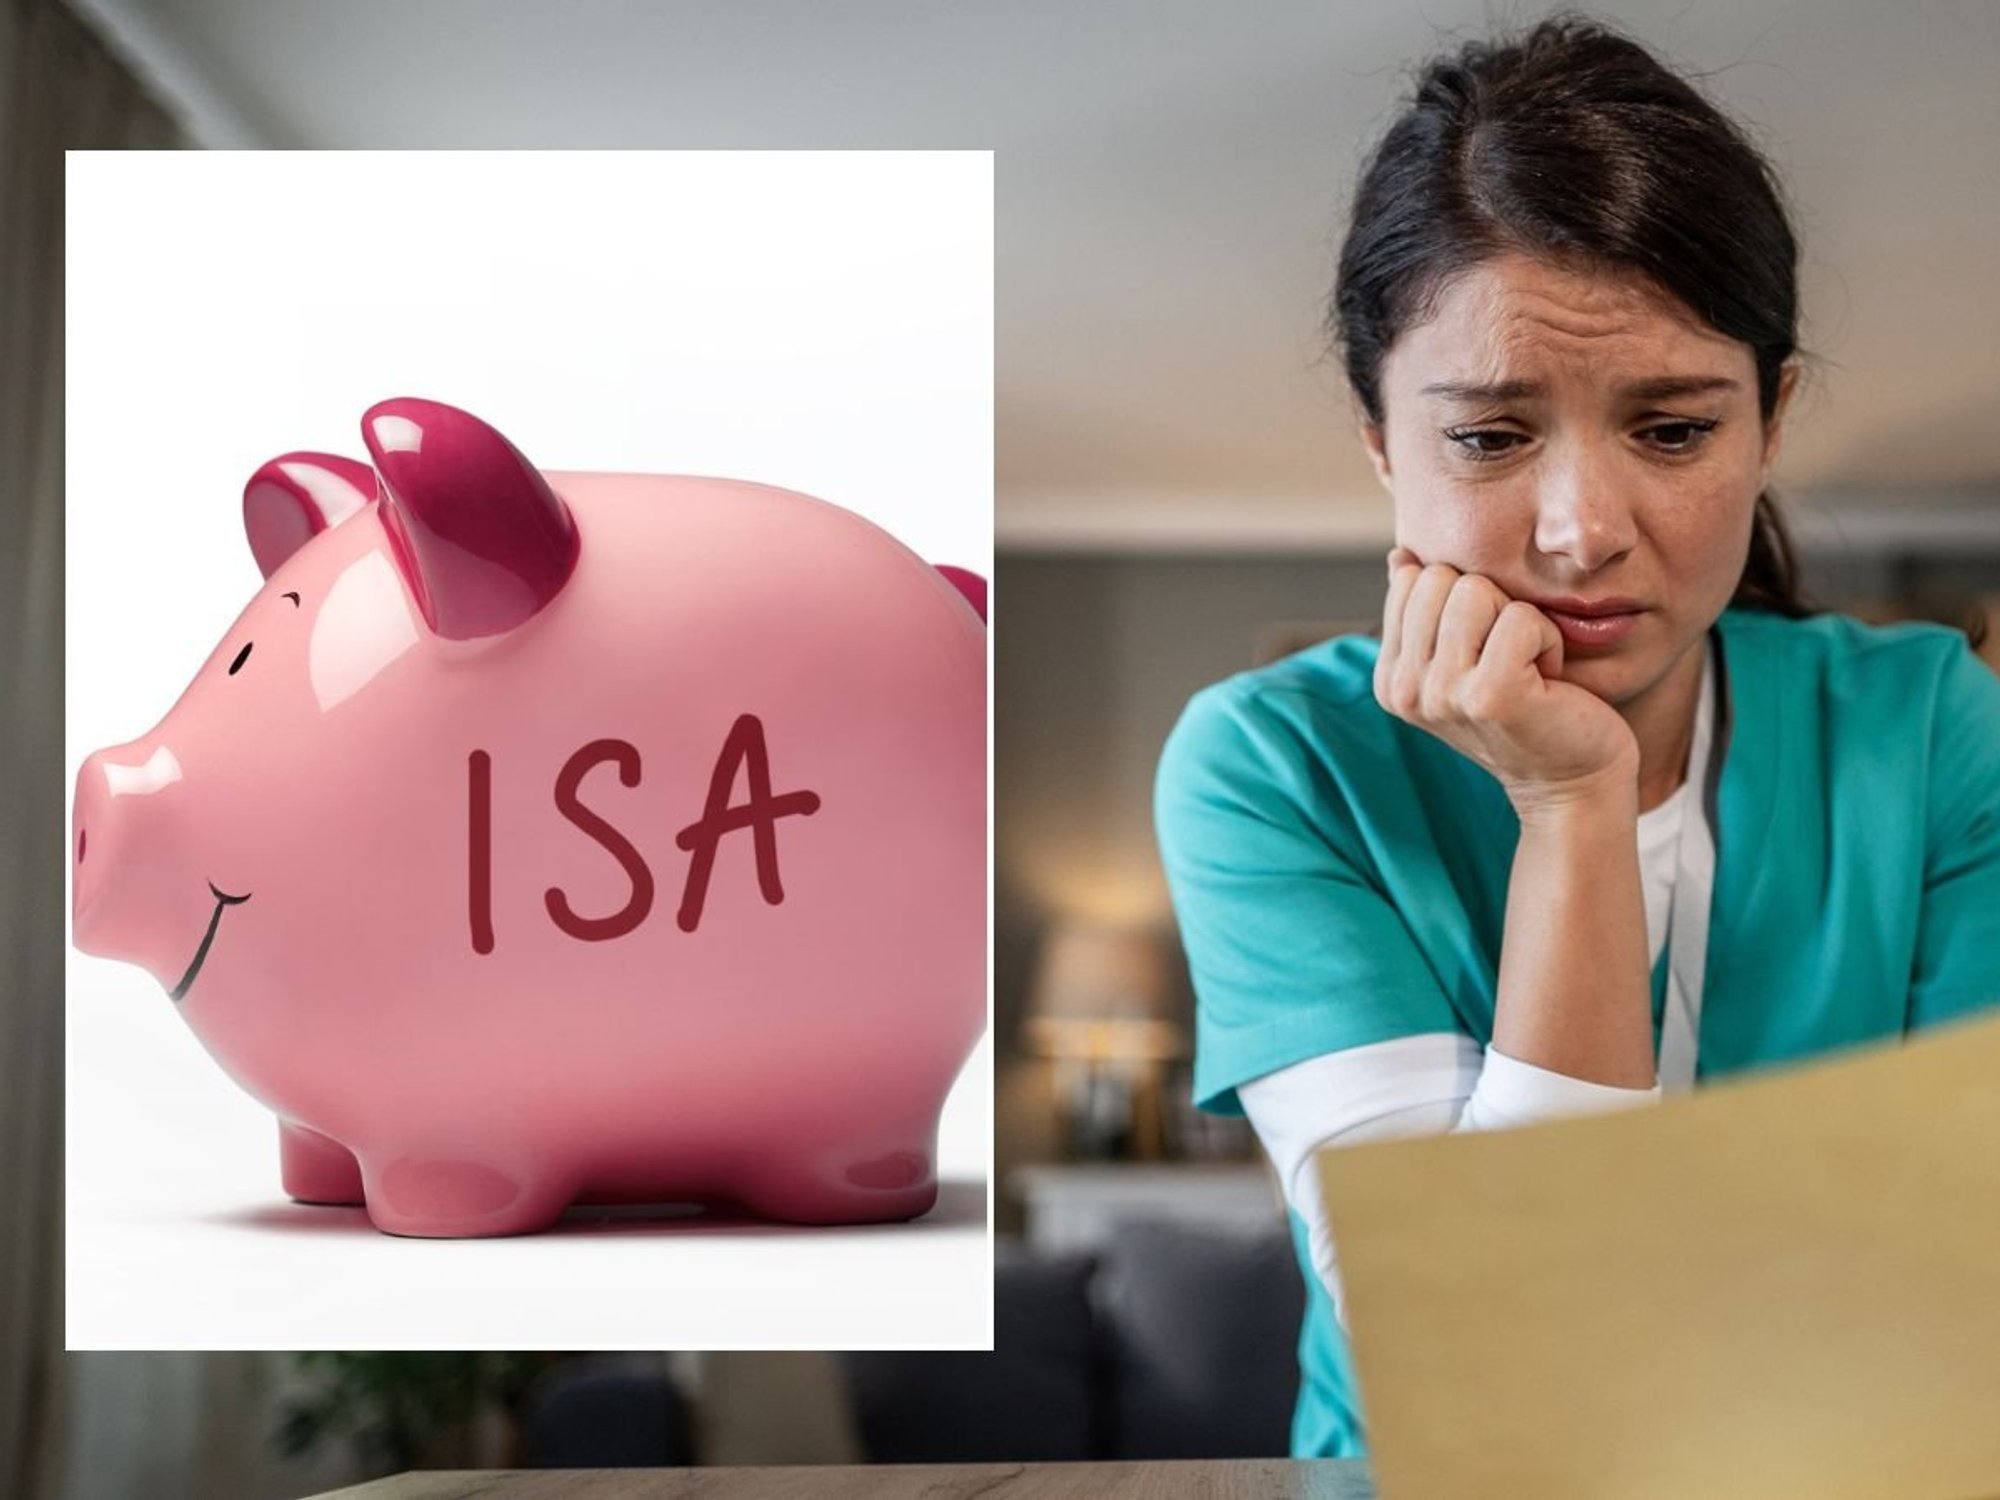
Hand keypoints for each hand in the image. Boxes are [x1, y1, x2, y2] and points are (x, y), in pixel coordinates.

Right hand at [1374, 547, 1639, 812]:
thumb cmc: (1527, 710)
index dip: (1463, 599)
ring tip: (1527, 666)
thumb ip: (1427, 611)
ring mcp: (1442, 695)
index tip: (1484, 649)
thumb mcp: (1463, 658)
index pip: (1412, 580)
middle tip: (1509, 657)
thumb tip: (1399, 557)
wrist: (1571, 779)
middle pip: (1441, 578)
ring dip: (1519, 620)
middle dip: (1490, 604)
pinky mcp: (1490, 696)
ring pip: (1476, 591)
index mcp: (1390, 678)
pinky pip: (1520, 618)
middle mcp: (1404, 690)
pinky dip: (1548, 639)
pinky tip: (1548, 680)